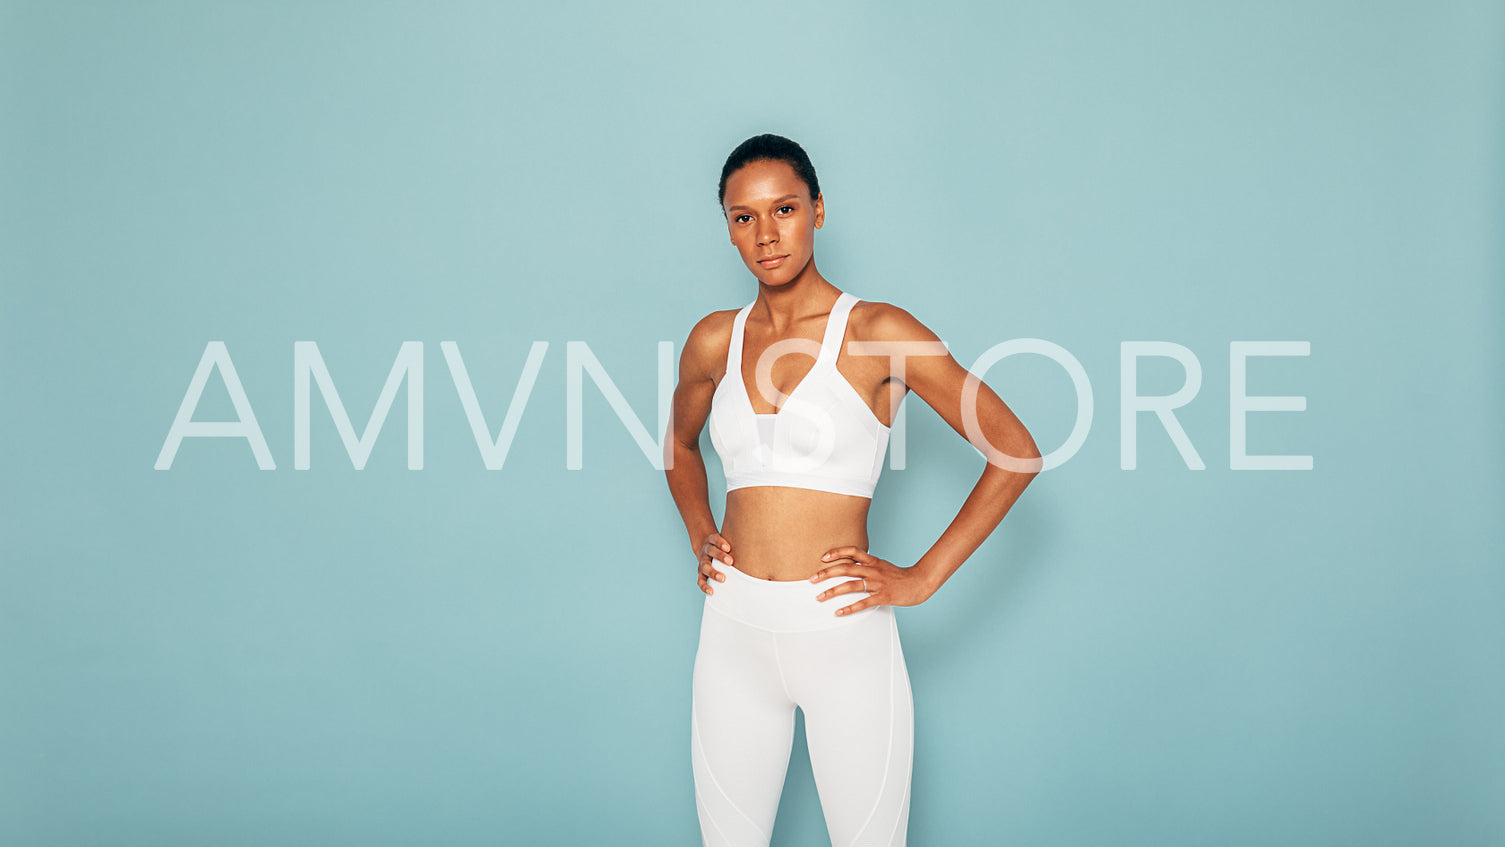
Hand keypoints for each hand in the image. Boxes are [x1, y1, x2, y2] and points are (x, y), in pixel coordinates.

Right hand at [696, 532, 732, 594]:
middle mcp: (706, 550)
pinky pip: (700, 580)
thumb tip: (759, 550)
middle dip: (719, 556)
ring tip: (723, 578)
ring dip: (713, 572)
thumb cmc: (723, 547)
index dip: (720, 543)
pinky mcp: (700, 572)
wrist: (706, 548)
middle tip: (730, 562)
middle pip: (710, 551)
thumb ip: (738, 544)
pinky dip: (704, 586)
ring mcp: (702, 561)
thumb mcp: (727, 541)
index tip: (729, 548)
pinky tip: (711, 591)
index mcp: (712, 540)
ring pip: (705, 566)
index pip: (714, 539)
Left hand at [809, 546, 934, 615]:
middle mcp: (873, 570)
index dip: (837, 552)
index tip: (823, 558)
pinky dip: (849, 608)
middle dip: (826, 573)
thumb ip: (867, 564)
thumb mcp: (882, 565)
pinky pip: (863, 602)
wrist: (920, 583)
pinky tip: (838, 612)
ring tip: (819, 597)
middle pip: (846, 568)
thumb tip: (850, 564)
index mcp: (873, 561)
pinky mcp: (883, 597)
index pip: (852, 551)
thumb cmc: (899, 576)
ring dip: (833, 591)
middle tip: (811, 579)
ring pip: (851, 585)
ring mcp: (878, 583)